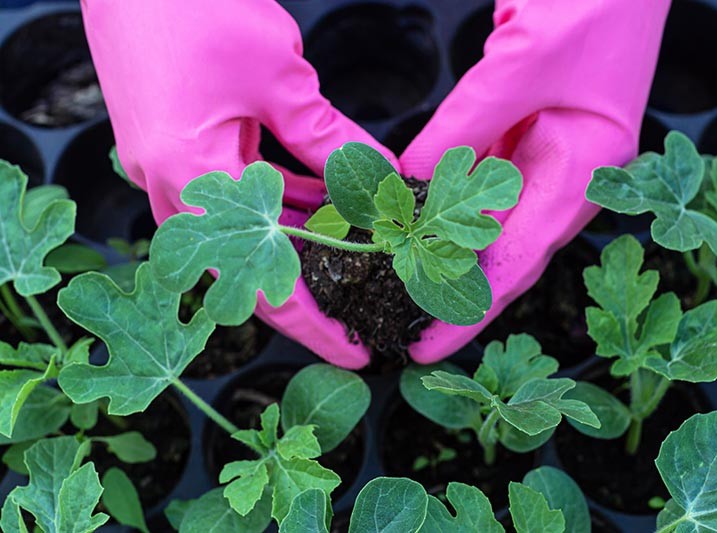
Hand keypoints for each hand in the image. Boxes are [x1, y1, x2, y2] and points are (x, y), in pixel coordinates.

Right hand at [81, 0, 398, 367]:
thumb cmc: (194, 8)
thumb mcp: (280, 80)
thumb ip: (328, 142)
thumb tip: (377, 180)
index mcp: (191, 180)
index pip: (260, 282)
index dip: (313, 324)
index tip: (355, 350)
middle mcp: (171, 187)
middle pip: (246, 269)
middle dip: (306, 288)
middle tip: (357, 305)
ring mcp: (168, 168)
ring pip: (243, 231)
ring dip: (295, 240)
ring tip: (352, 251)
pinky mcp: (175, 145)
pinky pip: (233, 194)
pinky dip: (275, 202)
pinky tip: (319, 203)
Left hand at [400, 0, 670, 362]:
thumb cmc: (591, 1)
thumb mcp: (519, 67)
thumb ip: (462, 132)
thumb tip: (407, 186)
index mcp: (585, 172)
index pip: (517, 260)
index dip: (469, 310)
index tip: (426, 349)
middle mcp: (569, 175)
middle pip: (501, 252)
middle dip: (450, 289)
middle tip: (397, 324)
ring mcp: (549, 154)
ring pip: (486, 218)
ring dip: (442, 247)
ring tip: (392, 281)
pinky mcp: (528, 132)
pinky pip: (481, 180)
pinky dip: (444, 199)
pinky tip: (410, 215)